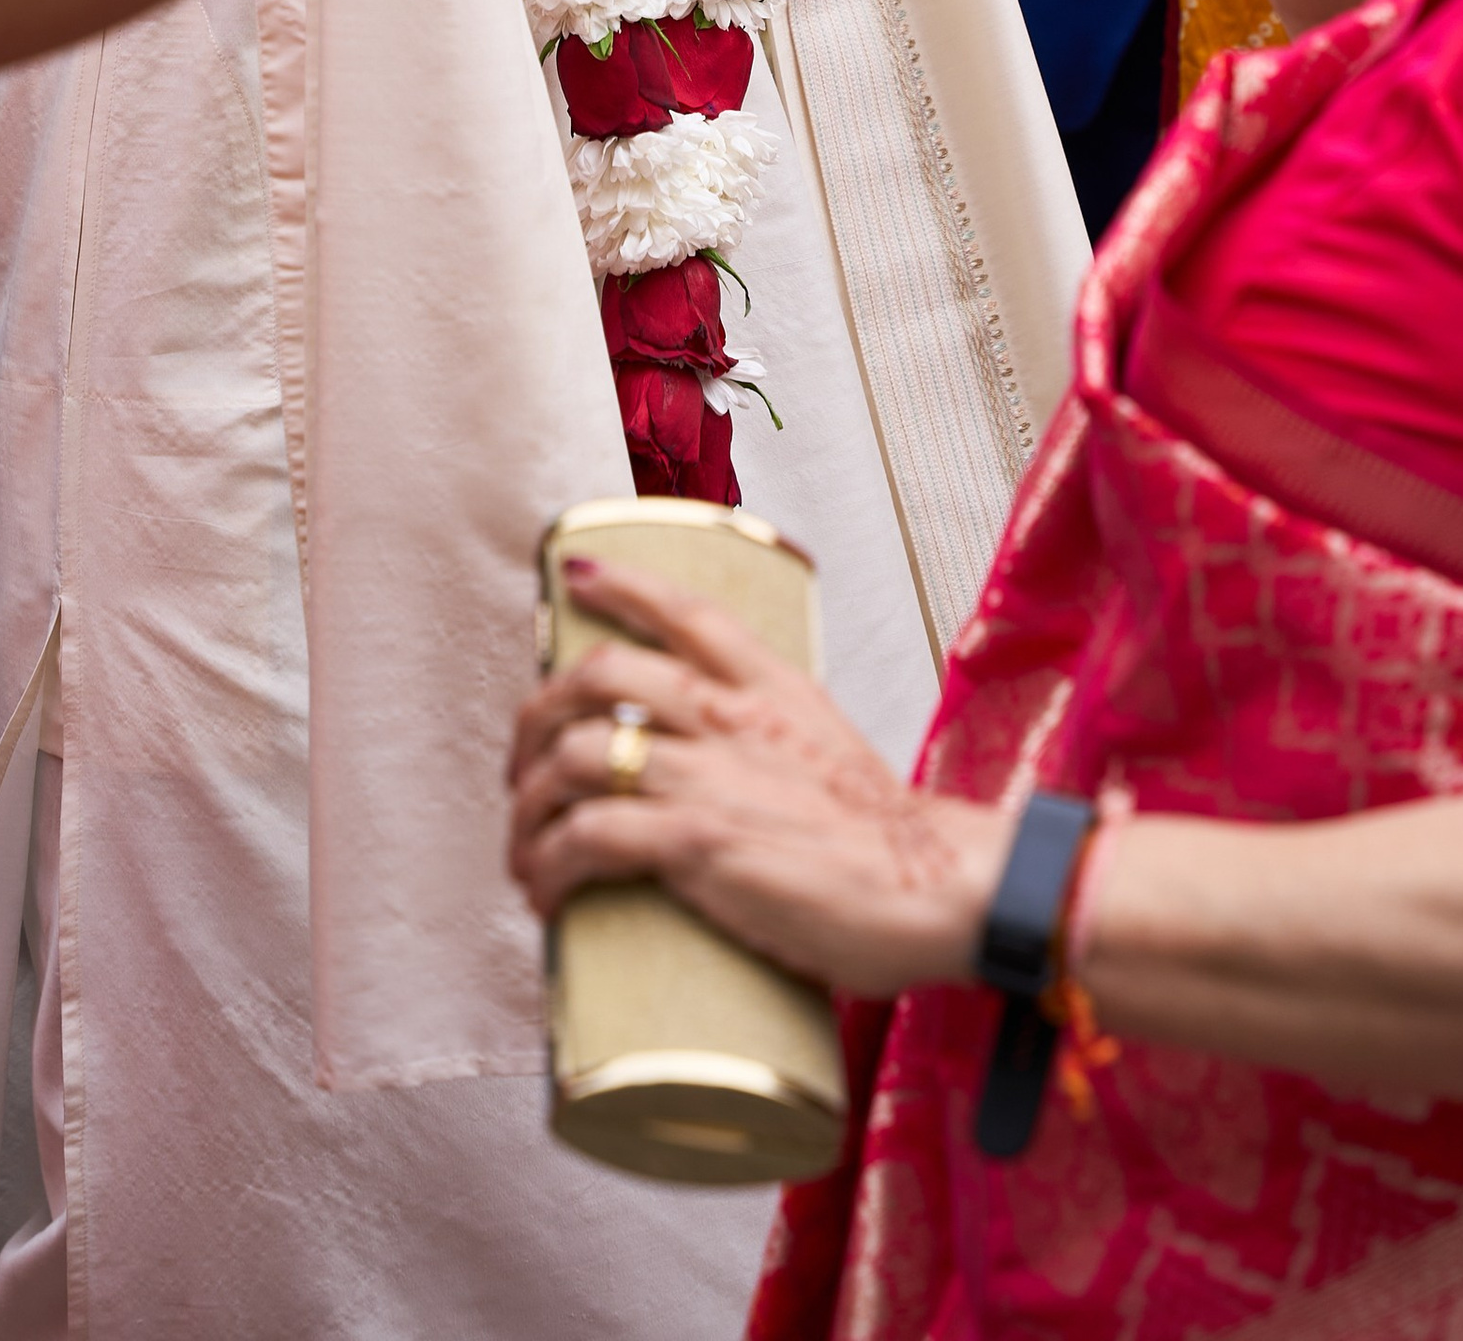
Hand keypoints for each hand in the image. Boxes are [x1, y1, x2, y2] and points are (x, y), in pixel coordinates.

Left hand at [507, 557, 1008, 999]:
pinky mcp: (698, 840)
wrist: (939, 890)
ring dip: (529, 802)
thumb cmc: (890, 845)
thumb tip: (730, 775)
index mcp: (774, 689)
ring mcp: (711, 774)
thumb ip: (776, 748)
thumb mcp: (832, 755)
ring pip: (577, 754)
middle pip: (605, 672)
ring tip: (522, 845)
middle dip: (540, 709)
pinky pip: (589, 836)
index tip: (576, 573)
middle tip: (523, 756)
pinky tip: (543, 889)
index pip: (687, 609)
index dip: (624, 582)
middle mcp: (733, 716)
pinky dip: (548, 861)